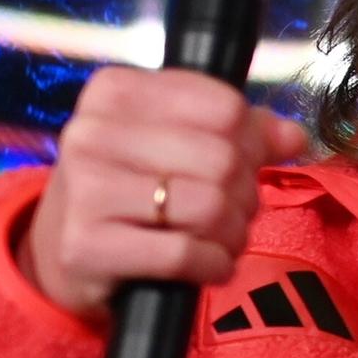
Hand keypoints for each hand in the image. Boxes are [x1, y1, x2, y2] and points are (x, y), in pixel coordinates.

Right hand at [17, 67, 311, 321]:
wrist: (62, 250)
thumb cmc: (131, 188)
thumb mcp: (175, 144)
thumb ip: (239, 132)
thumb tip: (295, 137)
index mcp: (116, 91)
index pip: (225, 107)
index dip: (252, 143)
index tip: (242, 165)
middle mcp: (91, 132)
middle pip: (222, 158)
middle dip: (244, 194)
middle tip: (234, 212)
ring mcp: (84, 189)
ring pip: (208, 206)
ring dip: (232, 233)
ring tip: (220, 239)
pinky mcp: (85, 246)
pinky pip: (184, 254)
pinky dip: (213, 266)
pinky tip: (206, 265)